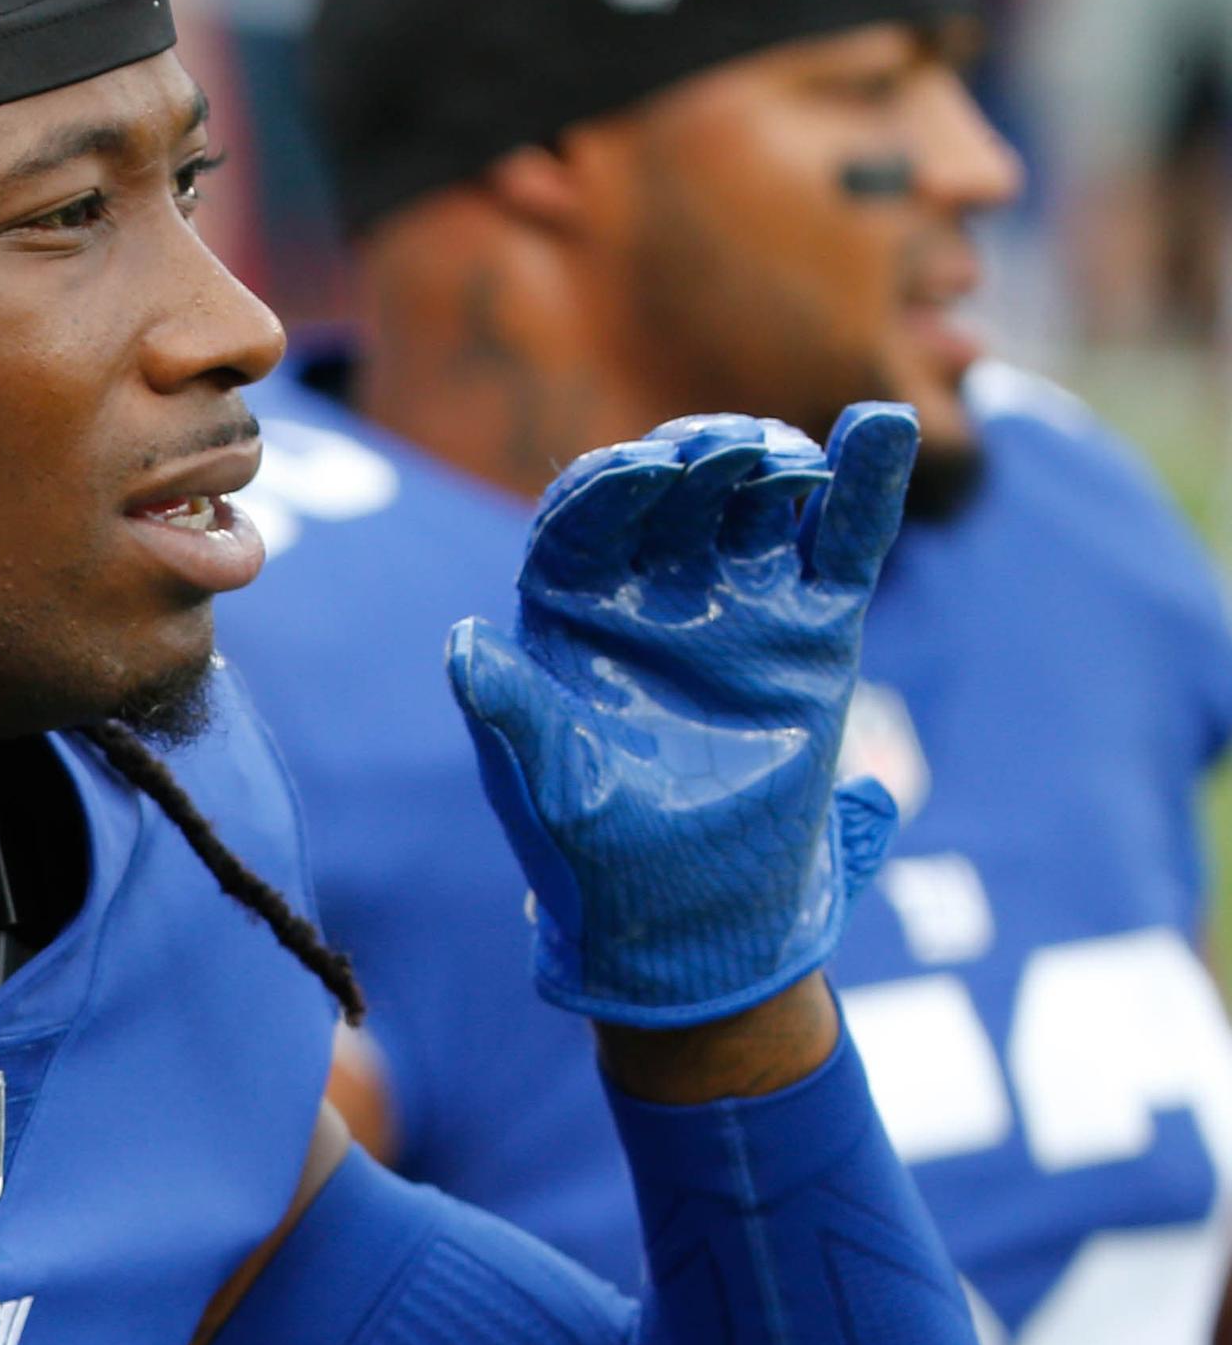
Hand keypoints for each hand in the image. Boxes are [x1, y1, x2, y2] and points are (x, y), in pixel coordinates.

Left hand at [447, 405, 915, 1026]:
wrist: (695, 919)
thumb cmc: (598, 858)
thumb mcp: (550, 785)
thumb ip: (510, 713)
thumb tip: (461, 645)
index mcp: (570, 616)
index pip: (582, 524)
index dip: (608, 490)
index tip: (641, 471)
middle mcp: (650, 594)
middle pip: (670, 495)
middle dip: (692, 461)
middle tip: (719, 451)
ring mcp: (735, 603)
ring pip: (752, 504)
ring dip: (766, 461)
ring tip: (778, 455)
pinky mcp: (811, 630)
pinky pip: (842, 543)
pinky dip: (864, 486)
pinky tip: (881, 424)